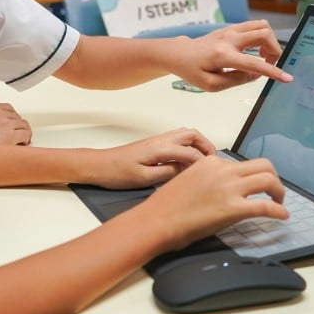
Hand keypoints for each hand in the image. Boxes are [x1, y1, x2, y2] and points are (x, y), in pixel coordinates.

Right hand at [0, 102, 31, 145]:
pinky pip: (25, 134)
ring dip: (24, 132)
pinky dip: (26, 140)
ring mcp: (4, 123)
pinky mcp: (9, 135)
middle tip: (19, 134)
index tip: (13, 124)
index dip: (12, 117)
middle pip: (16, 116)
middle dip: (18, 126)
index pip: (7, 108)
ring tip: (23, 140)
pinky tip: (22, 145)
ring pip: (23, 124)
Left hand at [89, 127, 215, 188]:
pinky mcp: (153, 144)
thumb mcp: (145, 179)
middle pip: (192, 134)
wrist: (99, 165)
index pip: (191, 151)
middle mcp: (160, 140)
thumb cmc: (117, 173)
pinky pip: (177, 140)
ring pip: (184, 135)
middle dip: (206, 145)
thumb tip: (187, 170)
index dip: (204, 162)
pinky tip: (187, 162)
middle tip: (213, 162)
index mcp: (160, 148)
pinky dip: (188, 147)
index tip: (213, 172)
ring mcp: (156, 140)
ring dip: (198, 144)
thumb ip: (168, 173)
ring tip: (203, 162)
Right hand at [143, 154, 287, 249]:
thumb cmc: (167, 205)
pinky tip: (283, 216)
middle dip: (273, 177)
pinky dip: (278, 210)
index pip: (241, 164)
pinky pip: (266, 206)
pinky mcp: (234, 208)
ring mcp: (229, 188)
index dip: (250, 176)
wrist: (157, 220)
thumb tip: (222, 187)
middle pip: (263, 165)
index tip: (253, 185)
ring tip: (278, 201)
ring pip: (268, 179)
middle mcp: (223, 170)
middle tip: (273, 190)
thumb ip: (208, 178)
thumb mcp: (188, 179)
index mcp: (211, 162)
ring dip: (279, 191)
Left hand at [171, 20, 291, 91]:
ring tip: (263, 56)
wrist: (179, 53)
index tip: (287, 78)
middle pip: (264, 34)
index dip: (273, 71)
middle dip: (275, 50)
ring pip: (261, 26)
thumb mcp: (211, 85)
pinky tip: (254, 50)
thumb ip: (235, 80)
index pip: (254, 63)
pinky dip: (262, 36)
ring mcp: (230, 30)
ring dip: (269, 41)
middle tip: (270, 63)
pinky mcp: (231, 28)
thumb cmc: (192, 71)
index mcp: (223, 55)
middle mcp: (229, 39)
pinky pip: (254, 26)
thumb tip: (255, 74)